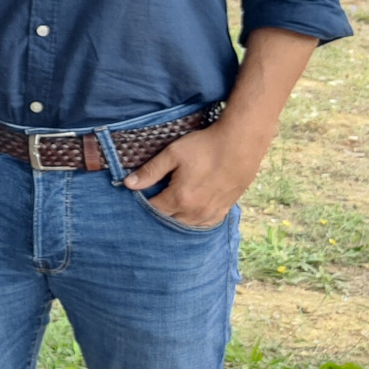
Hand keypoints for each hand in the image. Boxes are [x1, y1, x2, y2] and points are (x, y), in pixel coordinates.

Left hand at [120, 119, 267, 227]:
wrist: (240, 144)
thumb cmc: (205, 146)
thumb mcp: (172, 154)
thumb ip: (150, 171)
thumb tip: (128, 184)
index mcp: (179, 198)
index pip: (153, 209)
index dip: (144, 202)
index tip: (140, 193)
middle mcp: (195, 211)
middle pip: (168, 220)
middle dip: (159, 211)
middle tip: (156, 197)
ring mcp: (211, 213)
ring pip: (186, 224)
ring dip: (176, 217)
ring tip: (172, 203)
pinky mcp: (224, 209)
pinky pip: (204, 224)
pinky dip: (194, 220)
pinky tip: (190, 212)